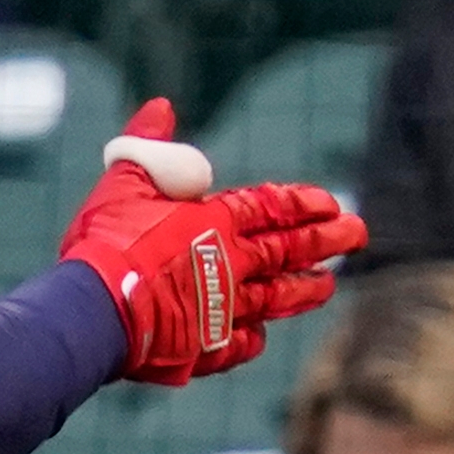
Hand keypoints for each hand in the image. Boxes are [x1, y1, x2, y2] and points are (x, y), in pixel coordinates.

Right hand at [58, 100, 366, 384]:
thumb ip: (147, 144)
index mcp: (215, 223)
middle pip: (289, 250)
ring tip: (328, 285)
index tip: (331, 202)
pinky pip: (237, 344)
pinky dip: (251, 339)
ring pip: (276, 298)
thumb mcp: (123, 178)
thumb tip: (162, 106)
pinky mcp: (203, 347)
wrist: (94, 308)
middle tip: (358, 234)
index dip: (303, 203)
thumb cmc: (108, 241)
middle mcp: (230, 265)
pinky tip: (259, 336)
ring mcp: (222, 310)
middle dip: (326, 241)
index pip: (271, 207)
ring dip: (304, 290)